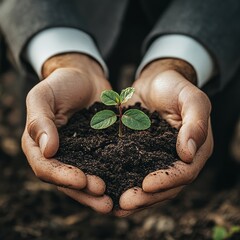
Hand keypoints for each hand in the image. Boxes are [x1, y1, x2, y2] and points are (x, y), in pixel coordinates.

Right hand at [22, 53, 112, 213]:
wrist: (85, 77)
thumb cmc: (61, 84)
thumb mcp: (44, 96)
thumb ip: (40, 121)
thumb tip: (47, 150)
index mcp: (39, 145)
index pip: (46, 167)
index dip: (62, 177)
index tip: (82, 180)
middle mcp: (59, 155)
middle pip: (67, 181)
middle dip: (85, 192)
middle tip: (104, 200)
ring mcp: (80, 154)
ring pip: (86, 179)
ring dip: (98, 192)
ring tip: (114, 202)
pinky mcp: (98, 149)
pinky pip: (104, 166)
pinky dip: (113, 177)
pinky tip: (125, 184)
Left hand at [115, 59, 212, 215]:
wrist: (155, 80)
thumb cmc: (175, 86)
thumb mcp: (191, 98)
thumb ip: (196, 123)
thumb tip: (189, 154)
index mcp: (195, 149)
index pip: (184, 172)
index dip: (167, 181)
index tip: (147, 184)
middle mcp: (176, 159)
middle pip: (165, 186)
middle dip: (146, 196)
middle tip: (125, 202)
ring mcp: (157, 158)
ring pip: (148, 184)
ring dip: (133, 195)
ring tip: (114, 204)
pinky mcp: (139, 153)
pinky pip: (132, 170)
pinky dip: (122, 181)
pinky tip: (107, 189)